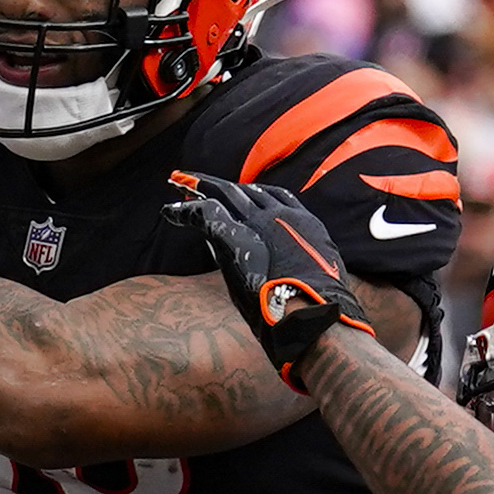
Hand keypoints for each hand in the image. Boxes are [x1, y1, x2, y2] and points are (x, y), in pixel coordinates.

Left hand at [170, 174, 370, 388]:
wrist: (316, 314)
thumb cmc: (324, 310)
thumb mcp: (325, 280)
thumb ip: (306, 271)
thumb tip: (295, 282)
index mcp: (305, 225)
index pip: (276, 198)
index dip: (254, 194)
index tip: (240, 193)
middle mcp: (281, 216)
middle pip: (246, 190)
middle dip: (221, 184)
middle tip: (197, 179)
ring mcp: (257, 222)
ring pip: (223, 192)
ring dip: (199, 185)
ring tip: (178, 180)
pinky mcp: (234, 236)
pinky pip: (204, 214)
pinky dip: (184, 211)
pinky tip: (169, 210)